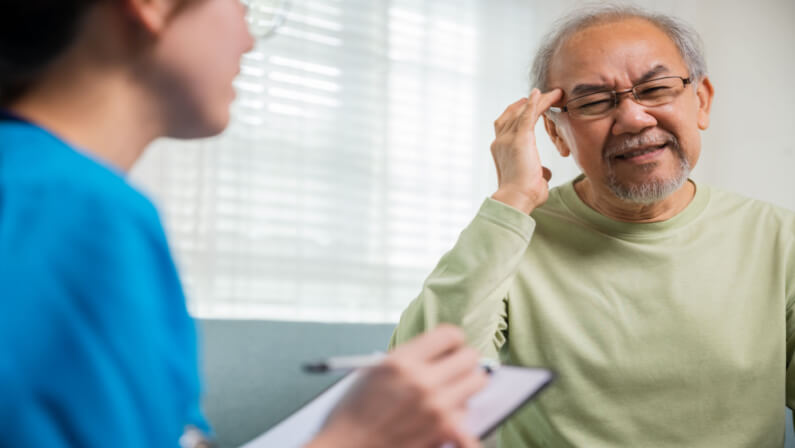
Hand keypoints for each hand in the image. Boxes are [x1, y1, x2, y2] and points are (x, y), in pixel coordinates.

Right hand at [308, 325, 486, 447]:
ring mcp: (437, 407)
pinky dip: (462, 419)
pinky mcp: (444, 432)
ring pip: (477, 382)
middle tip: (452, 369)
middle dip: (462, 361)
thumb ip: (407, 359)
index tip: (449, 348)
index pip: (449, 334)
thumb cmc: (353, 414)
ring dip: (465, 386)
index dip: (451, 341)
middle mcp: (422, 381)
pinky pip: (469, 416)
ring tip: (449, 393)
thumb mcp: (373, 372)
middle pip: (469, 357)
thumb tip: (438, 353)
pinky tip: (451, 420)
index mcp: (401, 361)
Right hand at [490, 88, 562, 213]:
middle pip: (511, 115)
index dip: (515, 114)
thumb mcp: (530, 180)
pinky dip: (535, 103)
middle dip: (525, 104)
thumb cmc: (523, 196)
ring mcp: (508, 139)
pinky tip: (542, 94)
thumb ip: (536, 172)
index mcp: (500, 151)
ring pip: (522, 112)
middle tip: (539, 95)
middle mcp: (500, 141)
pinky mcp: (519, 138)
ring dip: (538, 102)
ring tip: (553, 94)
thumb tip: (544, 173)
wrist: (516, 199)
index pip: (505, 125)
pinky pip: (528, 115)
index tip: (525, 106)